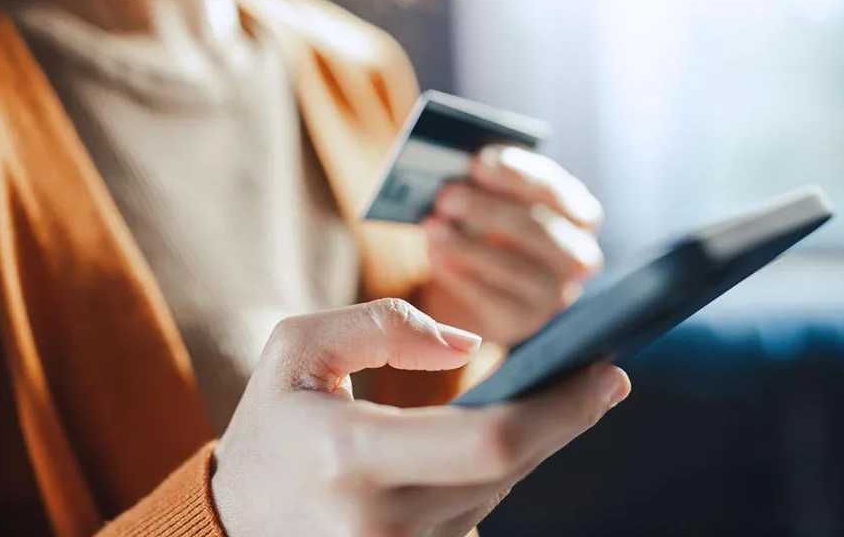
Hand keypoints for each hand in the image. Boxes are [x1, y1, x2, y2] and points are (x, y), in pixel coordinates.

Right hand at [213, 299, 629, 536]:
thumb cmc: (271, 429)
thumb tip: (465, 343)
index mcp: (352, 459)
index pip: (493, 441)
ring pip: (498, 494)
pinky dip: (490, 477)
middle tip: (597, 379)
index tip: (609, 374)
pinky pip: (475, 516)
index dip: (564, 409)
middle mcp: (382, 525)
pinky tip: (484, 449)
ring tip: (532, 404)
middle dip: (562, 421)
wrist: (233, 522)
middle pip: (510, 471)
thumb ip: (380, 326)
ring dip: (524, 447)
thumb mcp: (297, 350)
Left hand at [420, 146, 604, 346]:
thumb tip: (453, 170)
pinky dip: (459, 275)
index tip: (479, 161)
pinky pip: (491, 299)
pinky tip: (435, 254)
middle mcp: (577, 256)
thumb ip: (484, 183)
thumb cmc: (488, 227)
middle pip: (537, 229)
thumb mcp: (494, 199)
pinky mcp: (521, 322)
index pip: (556, 190)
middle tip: (446, 194)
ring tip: (432, 225)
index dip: (517, 175)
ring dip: (467, 244)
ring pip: (515, 268)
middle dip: (488, 209)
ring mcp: (553, 294)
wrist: (477, 285)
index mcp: (579, 214)